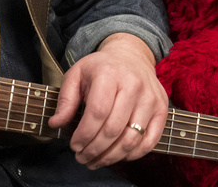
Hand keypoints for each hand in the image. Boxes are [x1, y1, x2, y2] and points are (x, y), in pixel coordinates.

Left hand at [48, 33, 168, 168]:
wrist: (131, 55)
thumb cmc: (101, 67)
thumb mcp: (76, 74)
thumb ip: (65, 100)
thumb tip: (55, 123)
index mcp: (109, 74)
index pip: (97, 112)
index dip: (84, 135)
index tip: (74, 145)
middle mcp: (133, 85)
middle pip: (113, 129)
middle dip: (94, 149)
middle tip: (82, 157)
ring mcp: (150, 98)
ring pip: (131, 139)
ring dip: (111, 157)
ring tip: (96, 160)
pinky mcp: (162, 109)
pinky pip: (149, 141)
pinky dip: (132, 154)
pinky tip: (117, 155)